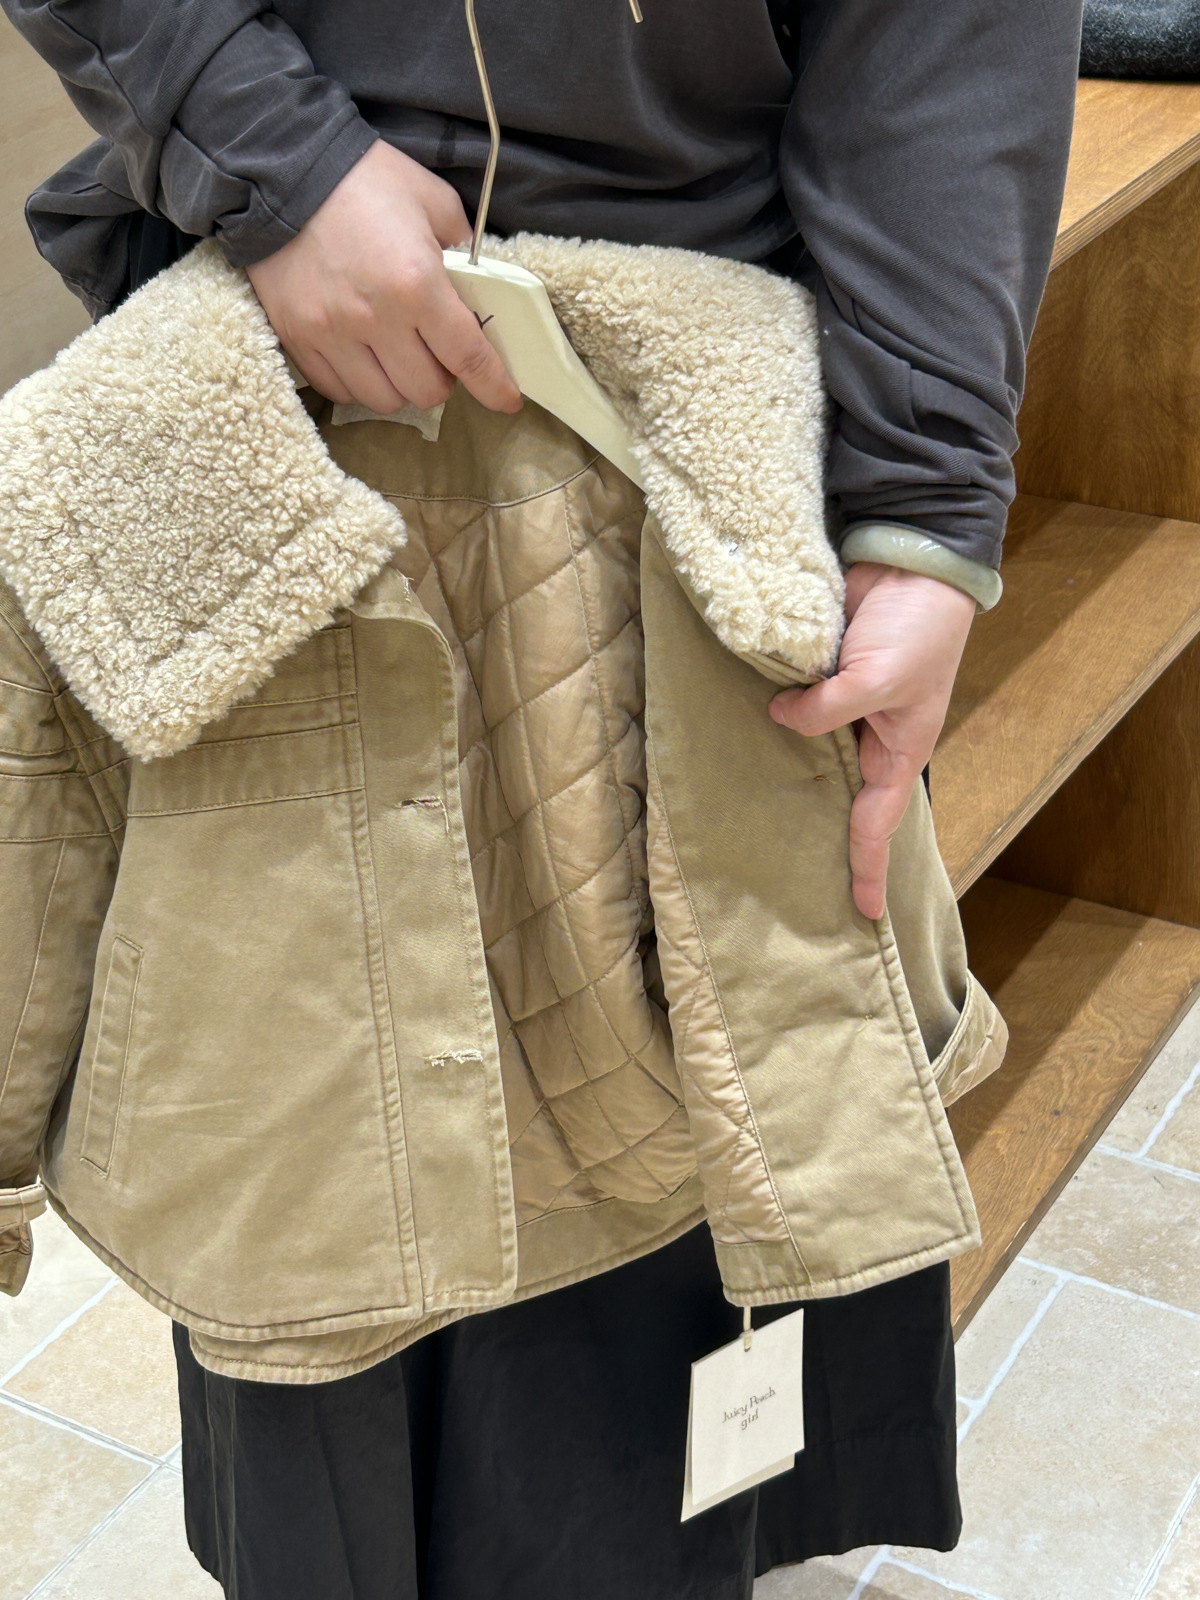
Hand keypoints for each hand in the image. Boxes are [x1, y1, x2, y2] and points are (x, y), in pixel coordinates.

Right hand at [245, 140, 521, 415]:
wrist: (279, 170)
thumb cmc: (362, 179)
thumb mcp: (431, 200)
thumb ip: (462, 248)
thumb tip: (476, 287)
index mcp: (416, 283)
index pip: (468, 357)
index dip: (493, 387)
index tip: (506, 400)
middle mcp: (374, 318)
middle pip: (426, 391)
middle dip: (442, 379)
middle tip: (437, 354)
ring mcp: (331, 333)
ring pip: (383, 399)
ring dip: (400, 385)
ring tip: (397, 355)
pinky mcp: (297, 338)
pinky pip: (338, 389)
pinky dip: (358, 382)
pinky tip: (363, 355)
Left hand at [769, 563, 975, 920]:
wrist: (912, 560)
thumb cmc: (915, 629)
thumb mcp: (876, 679)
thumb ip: (826, 709)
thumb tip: (780, 718)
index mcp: (899, 751)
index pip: (877, 824)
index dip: (868, 868)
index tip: (864, 913)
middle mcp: (871, 737)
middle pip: (841, 799)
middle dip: (822, 835)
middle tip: (790, 878)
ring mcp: (844, 706)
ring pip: (810, 754)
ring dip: (786, 776)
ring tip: (750, 818)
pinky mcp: (821, 675)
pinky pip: (795, 708)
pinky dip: (774, 721)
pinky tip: (742, 738)